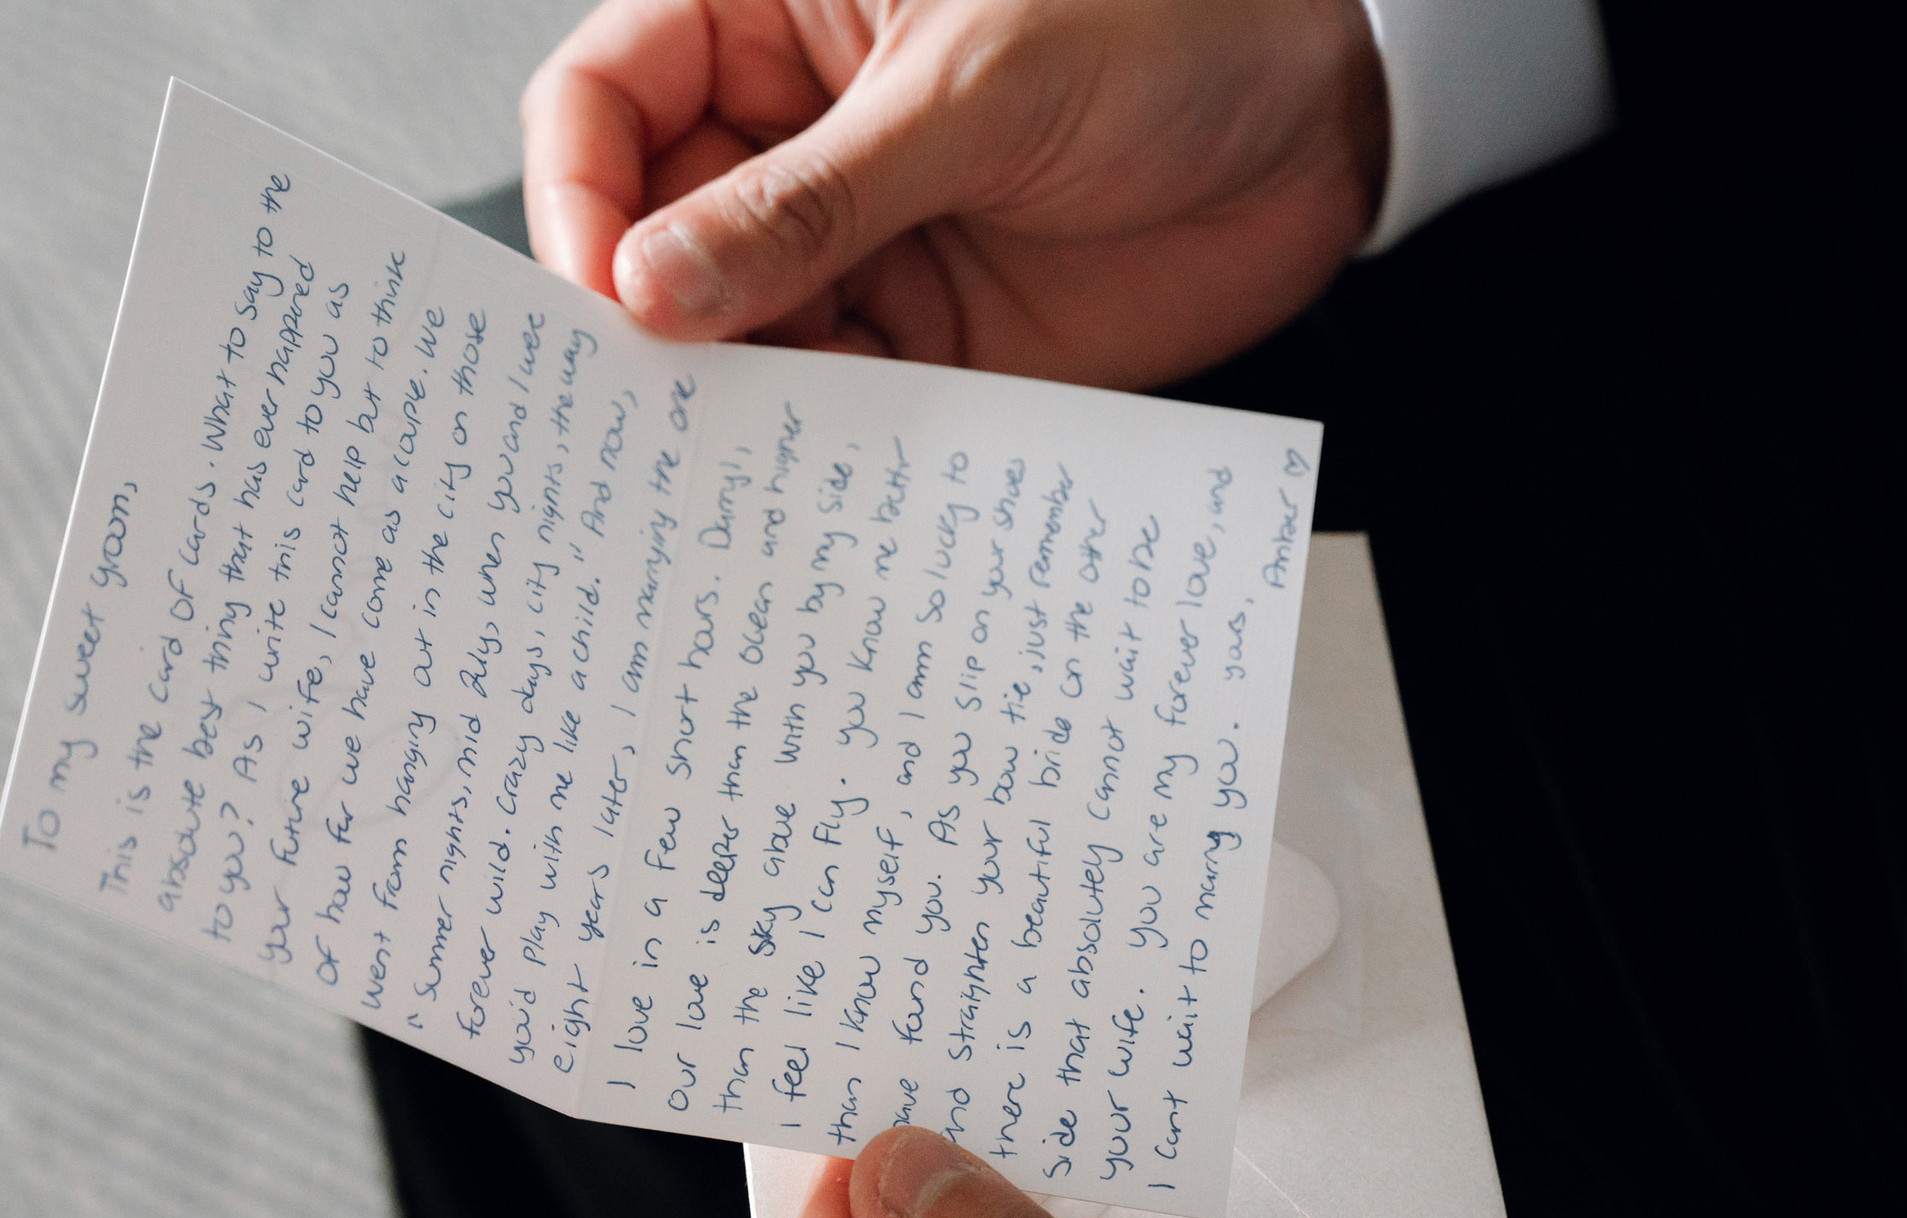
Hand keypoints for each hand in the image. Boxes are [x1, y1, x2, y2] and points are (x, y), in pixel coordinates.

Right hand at [520, 0, 1386, 388]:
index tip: (593, 294)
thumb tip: (655, 284)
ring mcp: (861, 240)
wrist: (1329, 121)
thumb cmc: (1171, 24)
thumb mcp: (975, 88)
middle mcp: (802, 132)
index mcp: (779, 16)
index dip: (577, 191)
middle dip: (640, 319)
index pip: (611, 95)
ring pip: (737, 332)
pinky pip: (838, 399)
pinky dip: (817, 444)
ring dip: (727, 399)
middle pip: (654, 230)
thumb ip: (815, 197)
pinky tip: (810, 481)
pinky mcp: (928, 336)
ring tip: (721, 465)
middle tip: (630, 410)